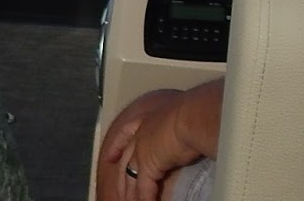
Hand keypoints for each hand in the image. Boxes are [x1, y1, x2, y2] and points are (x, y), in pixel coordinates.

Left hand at [97, 82, 220, 200]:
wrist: (192, 116)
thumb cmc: (194, 111)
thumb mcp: (181, 116)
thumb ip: (178, 127)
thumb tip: (186, 131)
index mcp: (148, 119)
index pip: (126, 132)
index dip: (116, 145)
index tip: (109, 157)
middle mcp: (141, 134)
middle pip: (125, 159)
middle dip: (119, 175)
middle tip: (116, 190)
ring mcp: (141, 151)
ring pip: (130, 177)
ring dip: (130, 194)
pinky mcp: (148, 167)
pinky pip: (144, 189)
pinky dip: (145, 200)